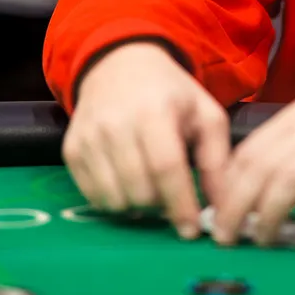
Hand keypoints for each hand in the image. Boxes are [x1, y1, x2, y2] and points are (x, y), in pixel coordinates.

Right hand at [62, 41, 229, 240]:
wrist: (119, 64)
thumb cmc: (169, 93)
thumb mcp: (204, 114)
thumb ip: (217, 160)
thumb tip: (223, 207)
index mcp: (154, 111)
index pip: (167, 168)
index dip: (180, 205)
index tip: (191, 230)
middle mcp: (116, 123)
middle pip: (140, 190)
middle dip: (160, 206)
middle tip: (171, 197)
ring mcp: (89, 137)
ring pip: (114, 199)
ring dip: (136, 206)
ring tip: (149, 188)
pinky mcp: (71, 149)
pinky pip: (92, 196)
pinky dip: (113, 200)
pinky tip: (126, 183)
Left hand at [210, 87, 294, 248]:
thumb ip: (287, 149)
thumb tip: (243, 188)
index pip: (249, 150)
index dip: (225, 186)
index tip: (215, 214)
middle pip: (262, 165)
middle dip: (237, 204)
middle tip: (227, 236)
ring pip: (291, 176)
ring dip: (269, 213)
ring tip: (262, 238)